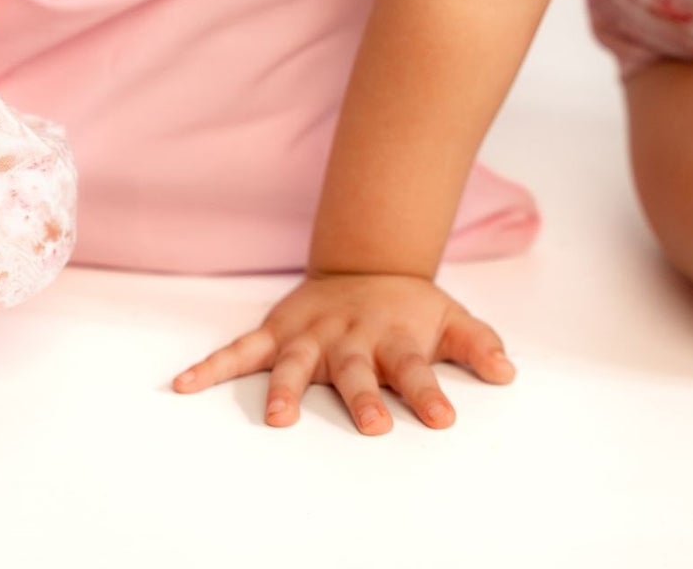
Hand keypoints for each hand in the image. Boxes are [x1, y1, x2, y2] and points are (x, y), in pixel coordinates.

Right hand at [171, 271, 515, 432]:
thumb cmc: (408, 308)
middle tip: (372, 427)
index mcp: (392, 337)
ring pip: (293, 363)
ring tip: (276, 419)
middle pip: (356, 370)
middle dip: (362, 398)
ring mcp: (310, 335)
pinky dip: (211, 366)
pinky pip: (239, 350)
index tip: (444, 418)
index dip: (429, 393)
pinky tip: (183, 384)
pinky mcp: (277, 331)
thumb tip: (508, 371)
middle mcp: (349, 337)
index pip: (415, 368)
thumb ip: (477, 344)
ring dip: (283, 390)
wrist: (365, 265)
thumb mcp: (448, 317)